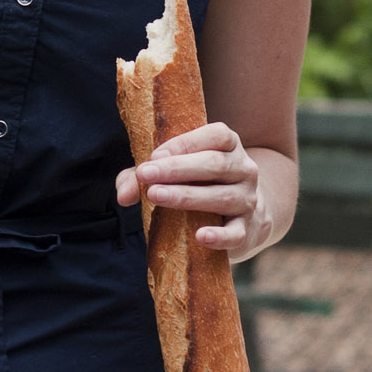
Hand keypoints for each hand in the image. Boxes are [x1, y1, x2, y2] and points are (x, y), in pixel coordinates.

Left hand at [115, 121, 265, 256]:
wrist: (248, 216)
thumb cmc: (203, 184)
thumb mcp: (180, 171)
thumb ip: (148, 176)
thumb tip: (123, 195)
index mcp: (230, 145)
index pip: (215, 135)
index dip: (184, 143)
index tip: (153, 156)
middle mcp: (244, 169)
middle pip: (215, 164)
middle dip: (177, 169)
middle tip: (146, 175)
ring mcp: (248, 200)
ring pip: (222, 197)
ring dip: (187, 196)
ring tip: (156, 197)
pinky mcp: (247, 230)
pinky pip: (236, 234)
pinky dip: (219, 236)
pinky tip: (200, 236)